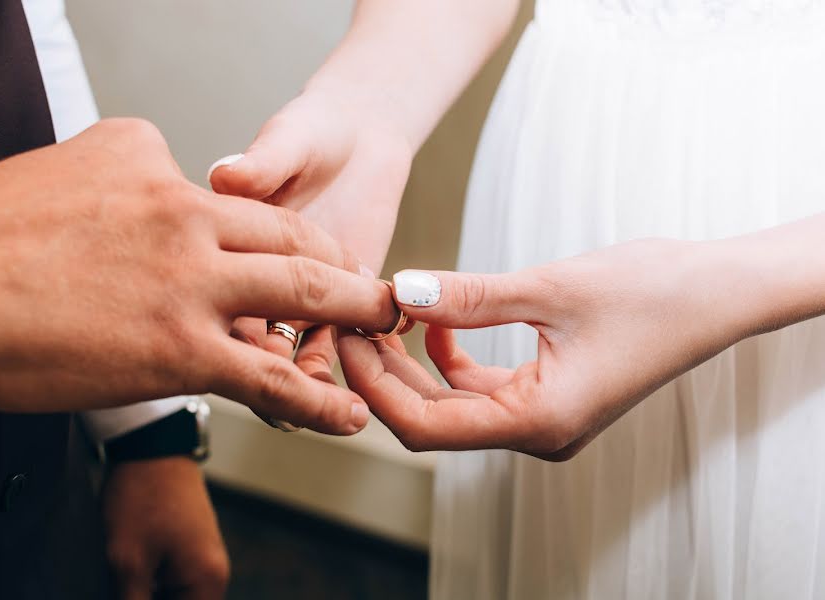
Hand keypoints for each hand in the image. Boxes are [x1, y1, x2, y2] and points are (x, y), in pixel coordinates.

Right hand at [0, 118, 397, 433]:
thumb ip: (120, 165)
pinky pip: (270, 376)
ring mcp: (190, 281)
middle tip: (366, 286)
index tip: (293, 255)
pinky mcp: (181, 349)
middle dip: (340, 262)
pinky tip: (344, 412)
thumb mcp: (65, 166)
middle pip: (294, 235)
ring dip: (353, 314)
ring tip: (381, 331)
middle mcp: (186, 215)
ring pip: (302, 292)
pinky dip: (315, 398)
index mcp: (157, 171)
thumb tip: (152, 166)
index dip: (276, 233)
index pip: (241, 200)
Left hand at [103, 457, 228, 599]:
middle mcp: (214, 574)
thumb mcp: (128, 561)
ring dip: (147, 594)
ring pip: (174, 597)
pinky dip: (150, 586)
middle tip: (122, 585)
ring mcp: (203, 560)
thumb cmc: (142, 498)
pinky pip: (172, 582)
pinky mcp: (190, 548)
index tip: (132, 595)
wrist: (152, 446)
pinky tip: (128, 575)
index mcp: (207, 582)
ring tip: (123, 578)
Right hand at [208, 89, 411, 385]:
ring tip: (322, 389)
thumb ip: (260, 163)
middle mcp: (253, 279)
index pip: (216, 282)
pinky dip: (340, 369)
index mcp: (226, 241)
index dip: (220, 308)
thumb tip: (225, 173)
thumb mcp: (284, 141)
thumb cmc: (310, 133)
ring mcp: (291, 300)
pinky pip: (331, 349)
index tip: (232, 332)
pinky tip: (351, 388)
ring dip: (304, 374)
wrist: (363, 141)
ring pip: (288, 352)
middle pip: (249, 331)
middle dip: (263, 356)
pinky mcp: (334, 310)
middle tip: (279, 374)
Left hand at [338, 239, 754, 458]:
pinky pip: (478, 388)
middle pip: (431, 419)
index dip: (376, 383)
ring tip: (385, 313)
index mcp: (539, 422)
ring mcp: (541, 417)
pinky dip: (448, 357)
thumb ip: (470, 296)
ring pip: (450, 404)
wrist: (716, 293)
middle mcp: (536, 432)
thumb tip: (401, 290)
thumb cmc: (653, 292)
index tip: (347, 333)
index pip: (427, 427)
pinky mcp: (545, 395)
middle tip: (351, 319)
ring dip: (412, 364)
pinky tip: (434, 319)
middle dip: (384, 372)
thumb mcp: (549, 288)